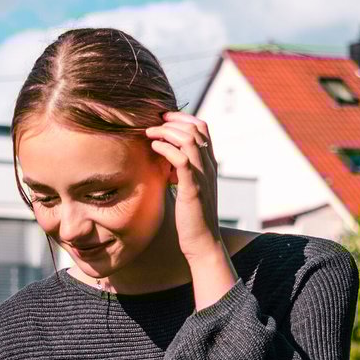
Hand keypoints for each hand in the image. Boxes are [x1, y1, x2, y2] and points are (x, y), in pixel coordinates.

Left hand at [144, 111, 224, 263]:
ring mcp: (202, 175)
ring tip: (150, 133)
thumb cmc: (191, 218)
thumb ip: (180, 174)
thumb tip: (165, 164)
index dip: (183, 118)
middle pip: (197, 128)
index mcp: (208, 164)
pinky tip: (154, 148)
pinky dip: (167, 149)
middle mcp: (209, 165)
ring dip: (168, 131)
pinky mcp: (193, 188)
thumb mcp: (187, 190)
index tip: (164, 118)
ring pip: (190, 139)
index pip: (202, 129)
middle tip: (154, 121)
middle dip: (174, 120)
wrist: (202, 241)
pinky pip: (182, 159)